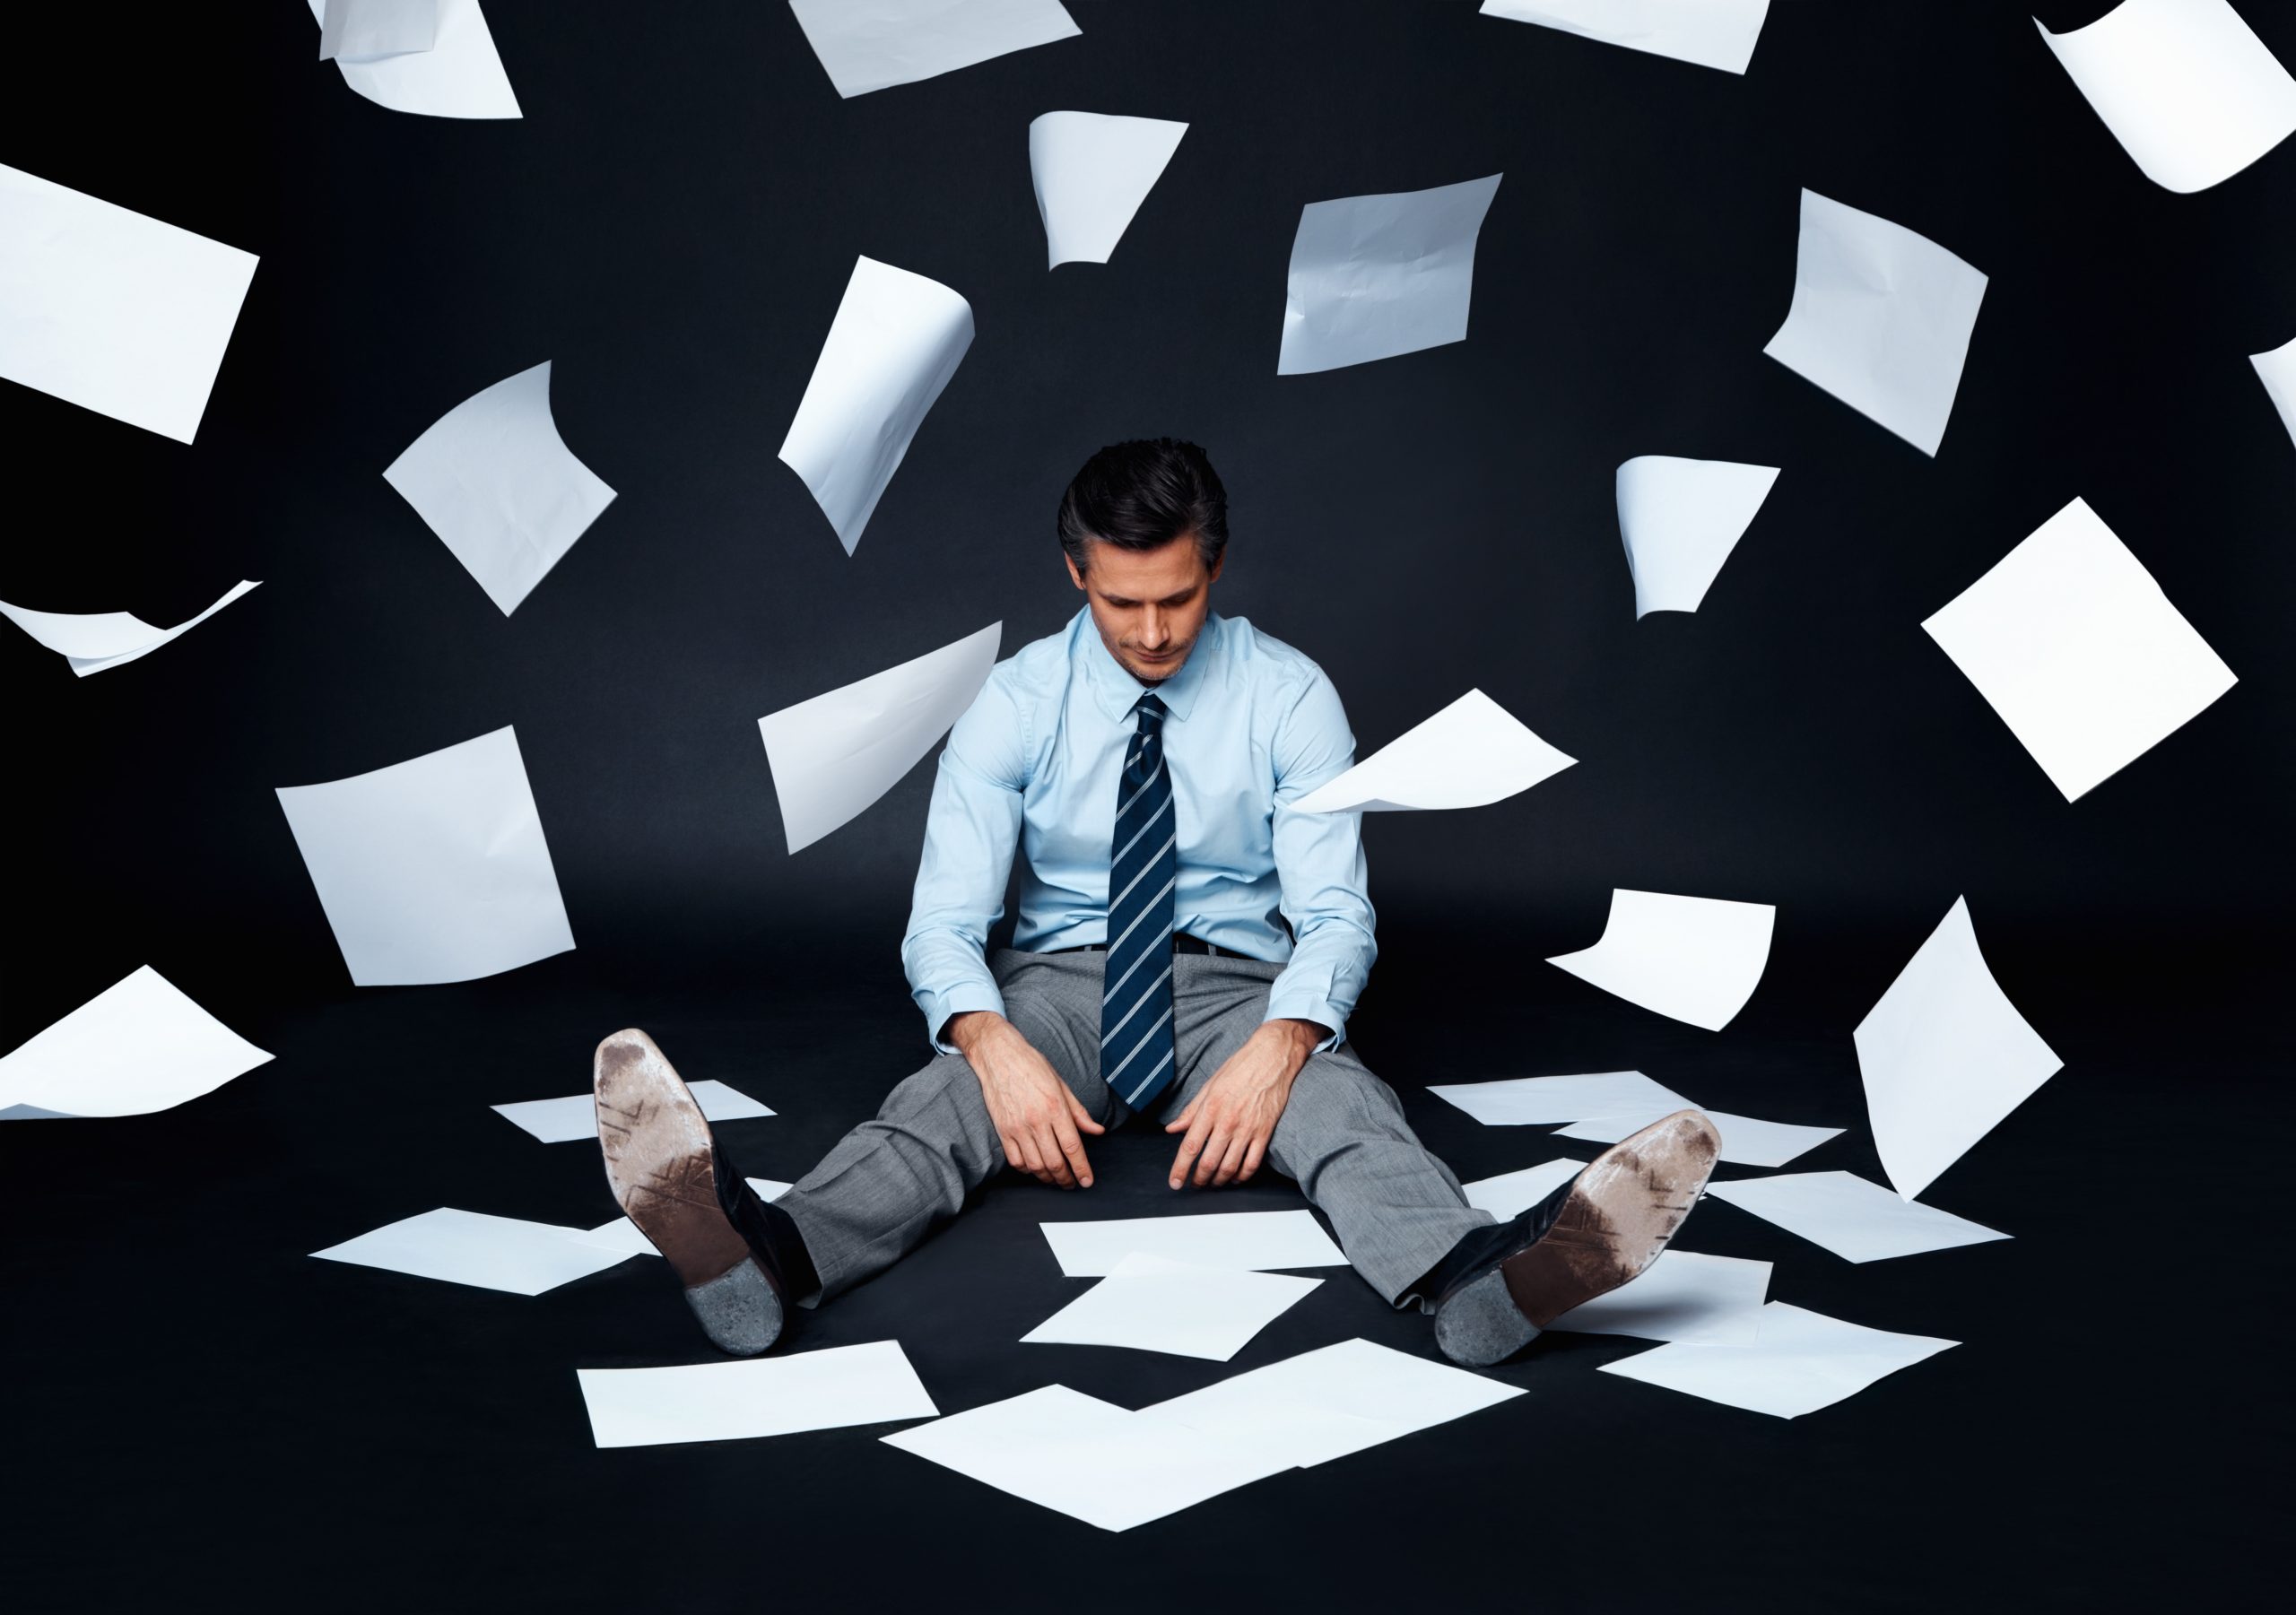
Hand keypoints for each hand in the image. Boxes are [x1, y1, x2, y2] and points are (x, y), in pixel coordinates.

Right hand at [948, 1011, 1102, 1188]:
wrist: (998, 1056)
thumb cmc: (1031, 1066)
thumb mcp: (1061, 1085)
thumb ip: (1079, 1112)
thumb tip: (1097, 1131)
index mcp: (1055, 1107)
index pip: (1072, 1147)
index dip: (1082, 1169)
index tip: (1087, 1181)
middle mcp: (1036, 1120)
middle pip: (1054, 1162)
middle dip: (1066, 1179)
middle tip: (1072, 1183)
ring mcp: (1017, 1127)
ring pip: (1035, 1166)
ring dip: (1047, 1177)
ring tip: (1055, 1178)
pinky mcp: (1002, 1130)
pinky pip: (1015, 1160)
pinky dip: (1027, 1170)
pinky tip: (1035, 1168)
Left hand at [1164, 1019, 1324, 1188]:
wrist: (1272, 1058)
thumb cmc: (1240, 1068)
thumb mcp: (1210, 1086)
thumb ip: (1191, 1111)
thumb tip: (1173, 1128)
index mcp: (1210, 1108)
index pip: (1190, 1146)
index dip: (1180, 1169)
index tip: (1175, 1182)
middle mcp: (1227, 1121)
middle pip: (1209, 1162)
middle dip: (1199, 1179)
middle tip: (1195, 1184)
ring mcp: (1247, 1128)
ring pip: (1230, 1167)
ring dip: (1219, 1181)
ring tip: (1213, 1183)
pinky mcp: (1265, 1132)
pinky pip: (1252, 1163)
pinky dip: (1242, 1176)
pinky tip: (1236, 1178)